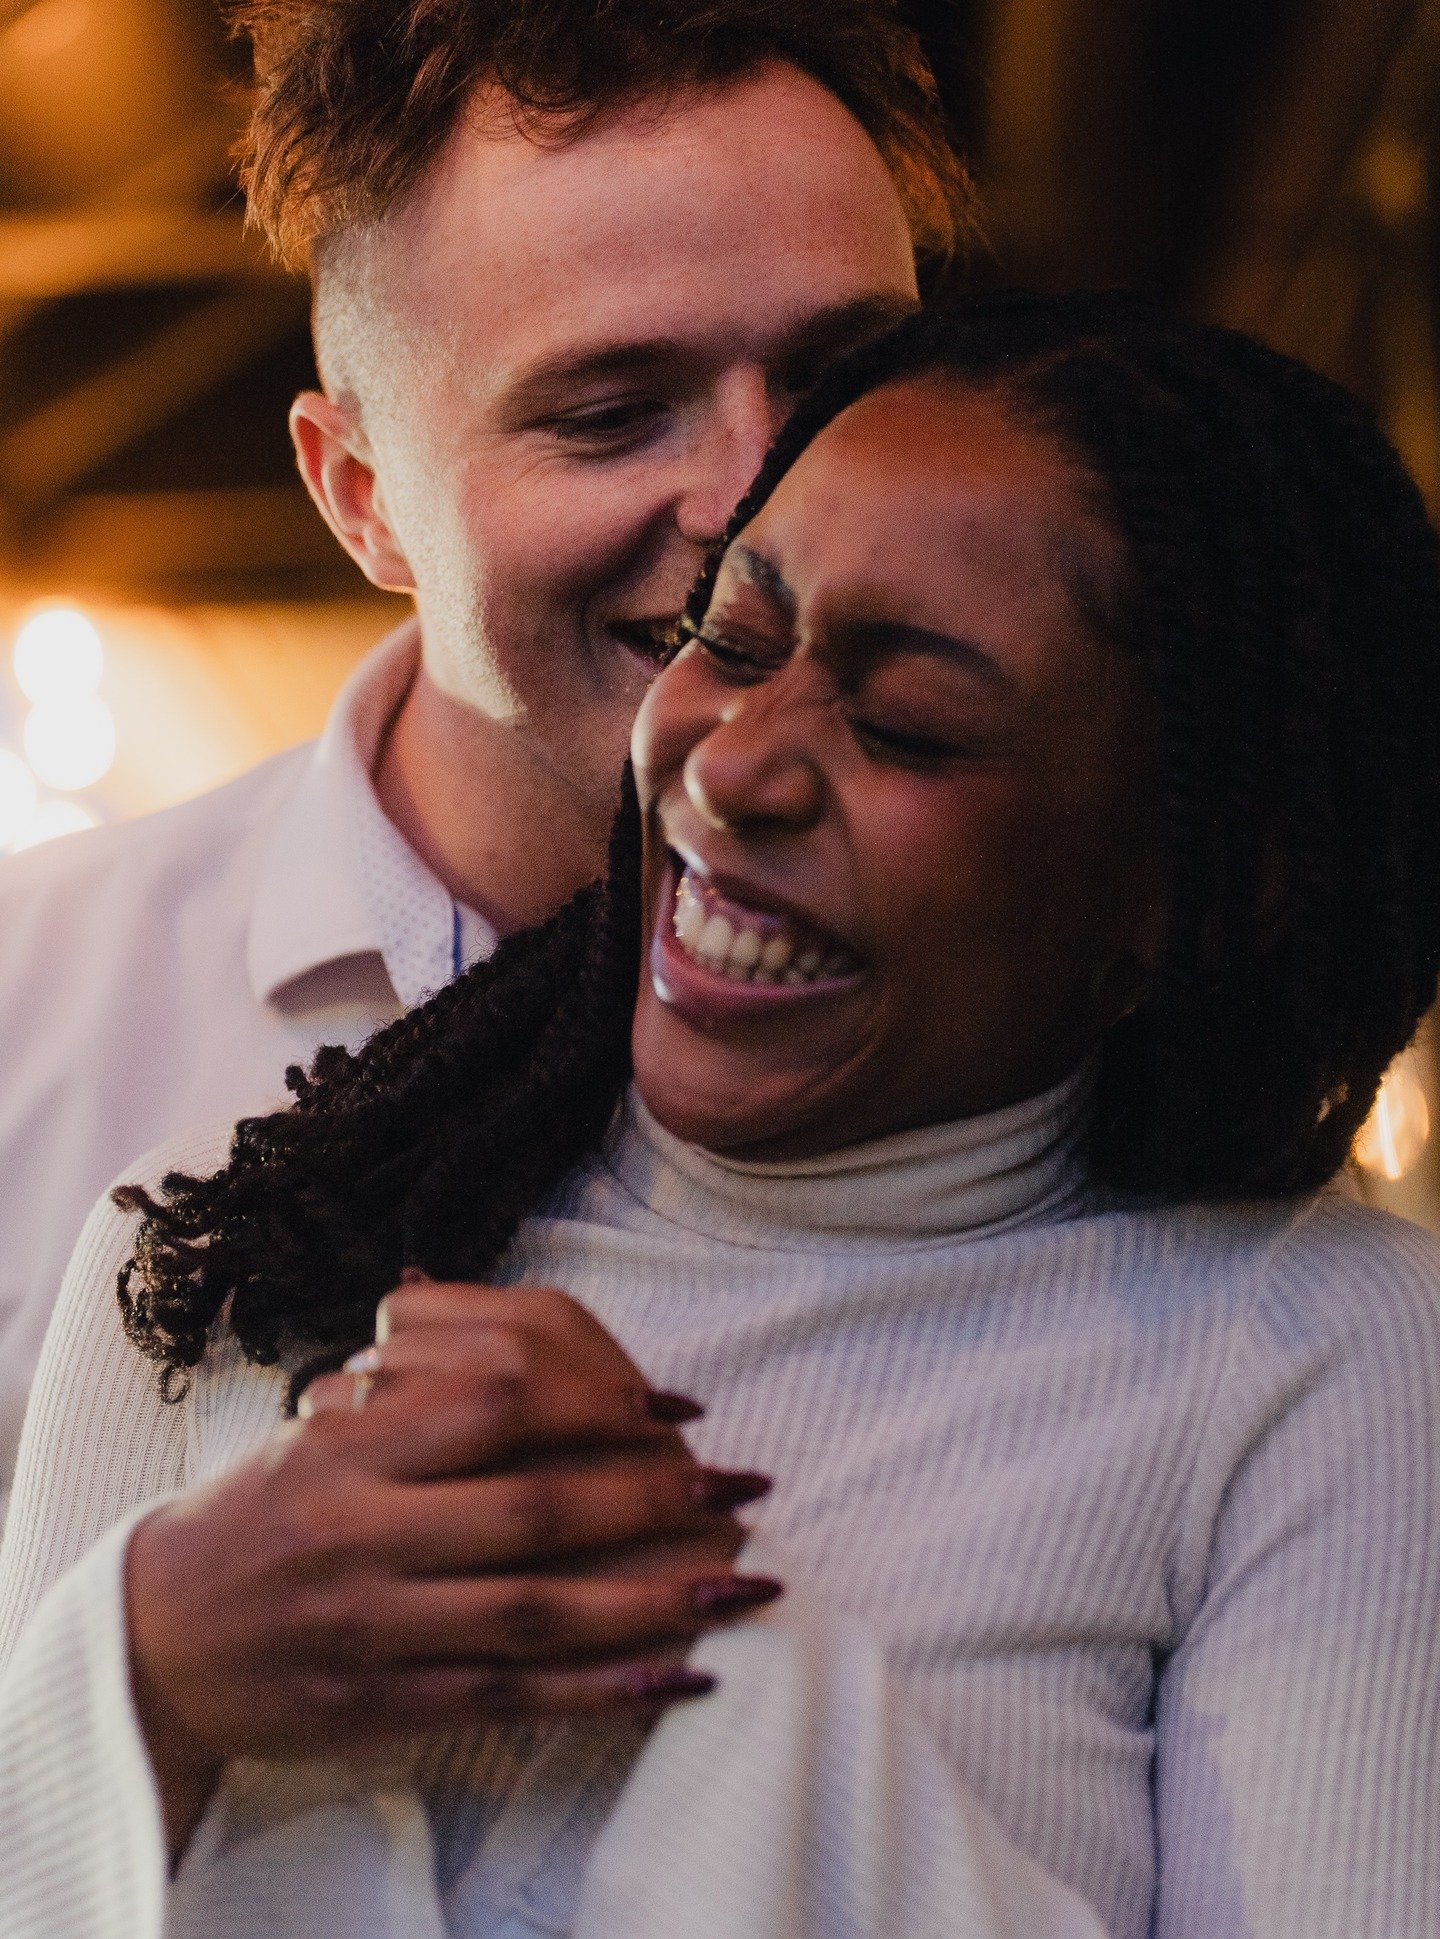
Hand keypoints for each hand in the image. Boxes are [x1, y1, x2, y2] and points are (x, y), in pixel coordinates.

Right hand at [125, 1278, 778, 1850]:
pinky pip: (511, 1698)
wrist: (157, 1637)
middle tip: (742, 1487)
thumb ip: (419, 1393)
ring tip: (742, 1586)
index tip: (673, 1408)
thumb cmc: (260, 1514)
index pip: (493, 1403)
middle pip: (534, 1511)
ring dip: (652, 1600)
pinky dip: (602, 1690)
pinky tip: (679, 1677)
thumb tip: (528, 1350)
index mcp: (350, 1449)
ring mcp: (375, 1628)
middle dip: (653, 1499)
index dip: (596, 1401)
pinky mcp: (386, 1706)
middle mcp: (364, 1534)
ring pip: (536, 1613)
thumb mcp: (319, 1431)